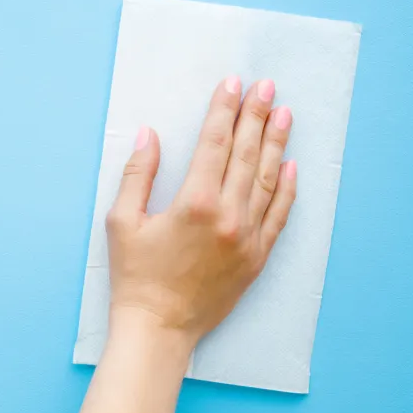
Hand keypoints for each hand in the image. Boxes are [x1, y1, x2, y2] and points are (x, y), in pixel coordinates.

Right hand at [106, 77, 295, 345]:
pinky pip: (278, 215)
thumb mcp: (121, 222)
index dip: (223, 110)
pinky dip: (288, 189)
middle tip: (266, 87)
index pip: (214, 143)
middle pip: (247, 154)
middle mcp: (228, 215)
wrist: (158, 328)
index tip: (232, 84)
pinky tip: (291, 167)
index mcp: (194, 202)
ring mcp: (248, 237)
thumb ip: (138, 175)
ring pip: (268, 180)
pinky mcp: (256, 258)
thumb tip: (149, 136)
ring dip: (276, 144)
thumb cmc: (135, 276)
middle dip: (256, 116)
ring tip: (285, 114)